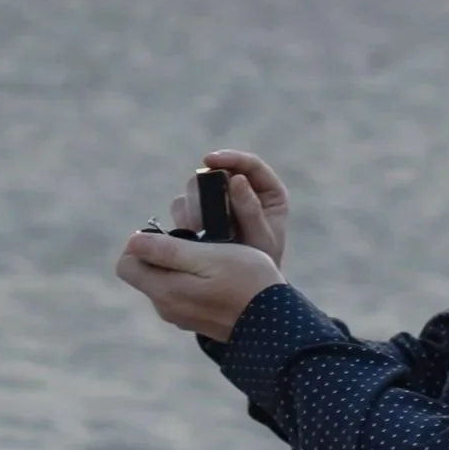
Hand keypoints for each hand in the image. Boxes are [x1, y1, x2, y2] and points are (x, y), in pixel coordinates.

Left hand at [116, 226, 283, 337]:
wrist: (277, 323)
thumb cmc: (247, 282)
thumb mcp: (208, 256)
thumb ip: (167, 250)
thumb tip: (131, 242)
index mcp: (164, 292)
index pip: (126, 264)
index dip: (142, 243)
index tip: (173, 235)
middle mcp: (166, 308)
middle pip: (144, 272)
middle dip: (161, 253)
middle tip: (197, 243)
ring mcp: (181, 316)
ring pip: (165, 281)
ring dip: (180, 265)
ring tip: (212, 257)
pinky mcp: (196, 319)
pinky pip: (182, 292)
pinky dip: (193, 279)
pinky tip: (219, 275)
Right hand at [179, 147, 287, 265]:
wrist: (246, 291)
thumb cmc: (262, 266)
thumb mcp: (261, 240)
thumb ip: (251, 211)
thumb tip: (237, 179)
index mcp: (267, 192)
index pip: (248, 164)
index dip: (228, 158)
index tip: (208, 160)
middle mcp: (240, 193)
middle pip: (215, 172)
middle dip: (206, 190)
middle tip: (202, 214)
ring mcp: (216, 204)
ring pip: (194, 189)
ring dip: (193, 208)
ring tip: (200, 232)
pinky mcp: (198, 217)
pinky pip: (181, 207)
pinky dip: (182, 219)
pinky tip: (191, 237)